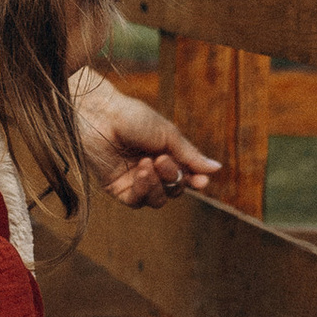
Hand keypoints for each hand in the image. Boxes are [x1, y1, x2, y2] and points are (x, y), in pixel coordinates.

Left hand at [72, 66, 218, 208]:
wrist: (100, 114)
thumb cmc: (133, 117)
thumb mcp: (167, 135)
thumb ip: (190, 155)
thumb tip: (216, 169)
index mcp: (166, 154)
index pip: (186, 176)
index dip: (195, 182)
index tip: (201, 182)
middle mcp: (152, 169)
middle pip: (174, 190)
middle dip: (173, 177)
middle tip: (162, 159)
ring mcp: (134, 180)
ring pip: (158, 200)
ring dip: (158, 184)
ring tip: (148, 163)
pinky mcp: (117, 188)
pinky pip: (137, 201)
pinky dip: (143, 189)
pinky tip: (141, 172)